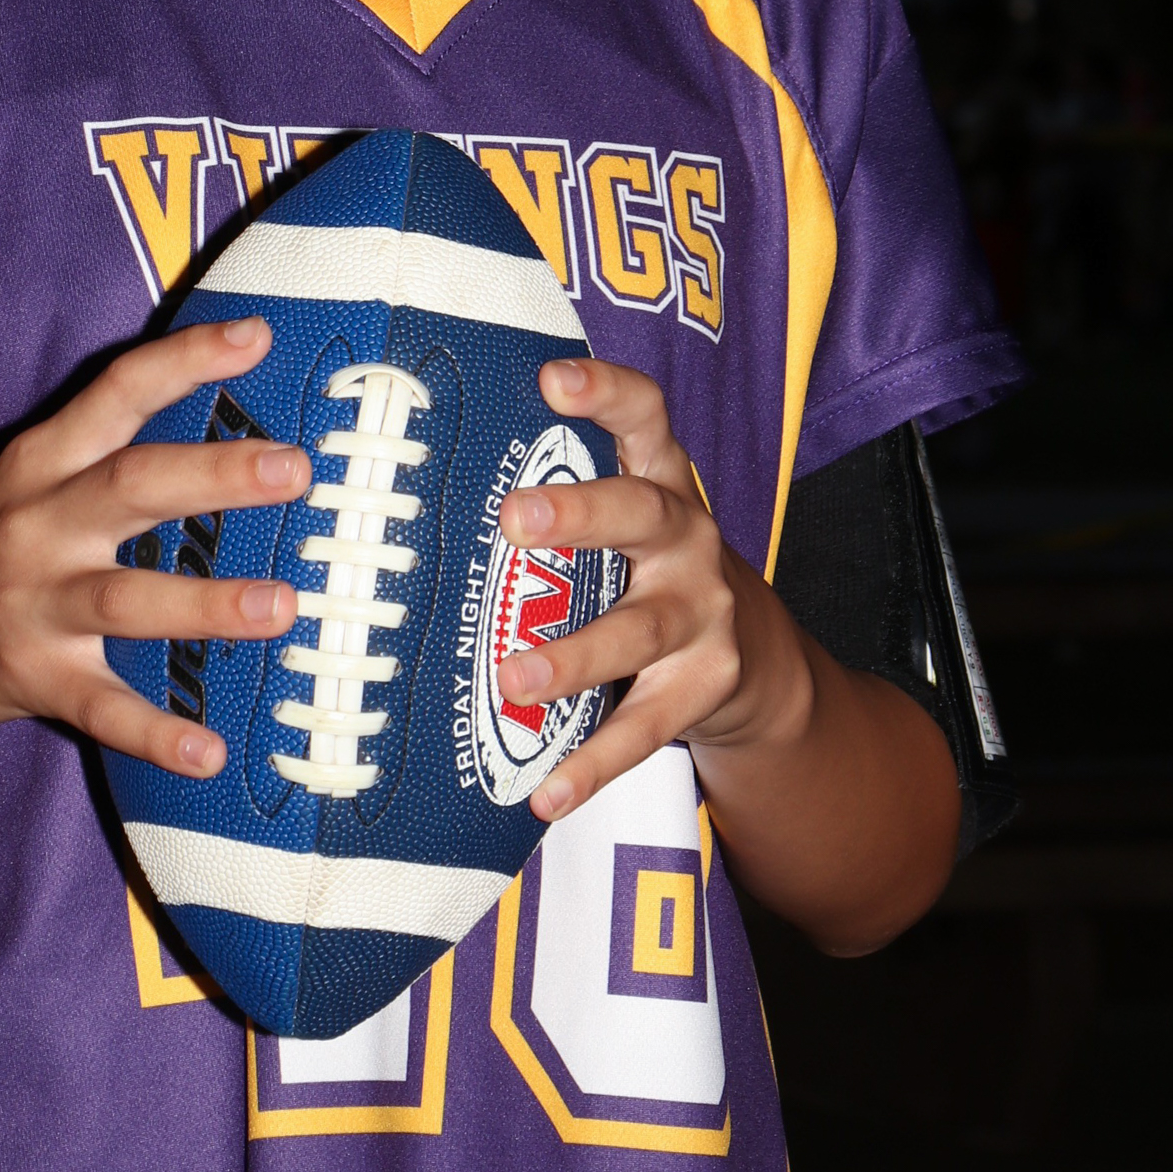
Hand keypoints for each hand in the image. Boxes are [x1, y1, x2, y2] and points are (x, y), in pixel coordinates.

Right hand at [0, 318, 307, 778]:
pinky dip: (155, 735)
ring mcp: (32, 604)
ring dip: (206, 604)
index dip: (185, 359)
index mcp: (42, 461)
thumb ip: (105, 453)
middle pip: (131, 486)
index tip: (255, 335)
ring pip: (124, 598)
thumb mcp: (26, 480)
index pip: (117, 392)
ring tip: (282, 607)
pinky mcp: (30, 678)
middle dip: (215, 474)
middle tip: (294, 468)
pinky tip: (209, 754)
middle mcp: (37, 522)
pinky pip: (100, 708)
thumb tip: (225, 437)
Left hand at [496, 358, 812, 821]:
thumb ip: (559, 493)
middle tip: (514, 518)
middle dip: (581, 515)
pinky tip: (545, 792)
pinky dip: (592, 765)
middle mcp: (688, 537)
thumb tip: (414, 480)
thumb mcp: (626, 517)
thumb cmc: (650, 569)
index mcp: (661, 480)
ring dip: (573, 656)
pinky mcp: (707, 687)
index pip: (645, 417)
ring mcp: (705, 613)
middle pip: (641, 514)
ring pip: (637, 631)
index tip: (553, 379)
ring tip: (512, 675)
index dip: (605, 391)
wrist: (758, 658)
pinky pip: (644, 729)